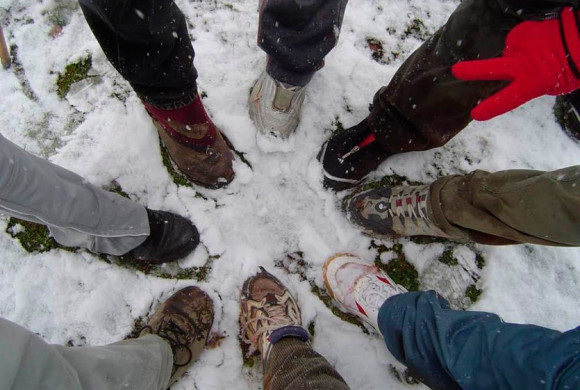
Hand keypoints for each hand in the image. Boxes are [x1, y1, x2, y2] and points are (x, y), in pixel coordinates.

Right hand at [452, 7, 579, 120]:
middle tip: (455, 71)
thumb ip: (528, 84)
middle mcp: (522, 65)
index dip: (490, 108)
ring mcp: (521, 46)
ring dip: (513, 55)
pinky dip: (521, 42)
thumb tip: (513, 80)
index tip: (476, 114)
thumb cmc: (571, 68)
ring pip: (506, 53)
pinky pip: (515, 39)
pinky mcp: (523, 31)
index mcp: (531, 83)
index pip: (506, 99)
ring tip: (531, 54)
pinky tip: (534, 42)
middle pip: (491, 69)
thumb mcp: (550, 85)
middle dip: (472, 71)